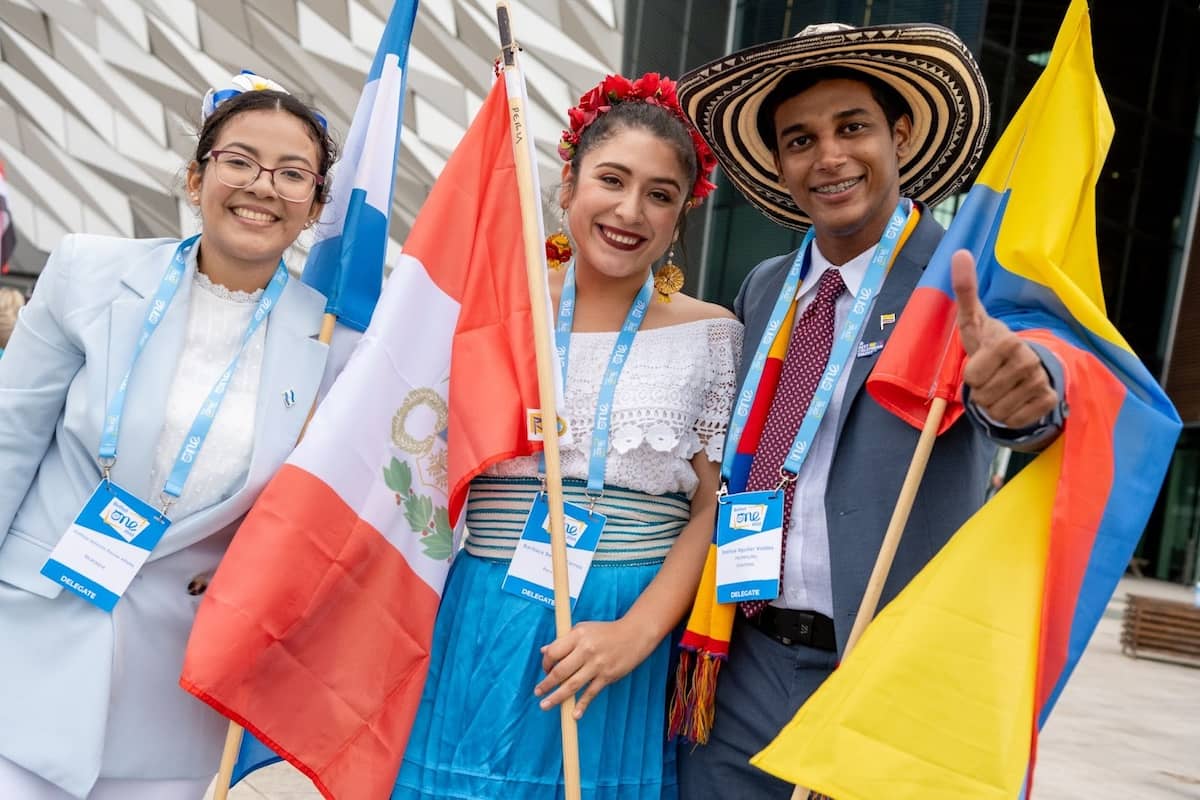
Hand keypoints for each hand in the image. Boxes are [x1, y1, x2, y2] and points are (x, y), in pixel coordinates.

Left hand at [534, 618, 657, 718]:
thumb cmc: (606, 632)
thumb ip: (563, 640)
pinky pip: (591, 693)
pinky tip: (574, 715)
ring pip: (573, 684)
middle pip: (560, 671)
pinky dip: (582, 705)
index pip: (554, 652)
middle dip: (546, 684)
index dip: (545, 663)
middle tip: (538, 692)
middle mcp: (586, 650)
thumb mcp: (583, 629)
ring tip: (545, 705)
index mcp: (578, 635)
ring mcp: (597, 664)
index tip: (545, 670)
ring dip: (557, 697)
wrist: (634, 635)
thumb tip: (544, 651)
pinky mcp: (607, 676)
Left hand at [952, 249, 1057, 428]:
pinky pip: (1015, 420)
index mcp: (1007, 341)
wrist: (1019, 362)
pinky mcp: (1049, 400)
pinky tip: (1014, 399)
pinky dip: (1009, 415)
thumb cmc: (988, 341)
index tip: (980, 362)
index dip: (970, 375)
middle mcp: (1029, 360)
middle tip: (990, 376)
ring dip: (992, 404)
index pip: (973, 377)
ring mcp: (1041, 381)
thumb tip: (960, 253)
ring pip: (997, 411)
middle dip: (980, 391)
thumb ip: (965, 290)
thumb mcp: (971, 319)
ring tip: (1000, 386)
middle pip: (984, 396)